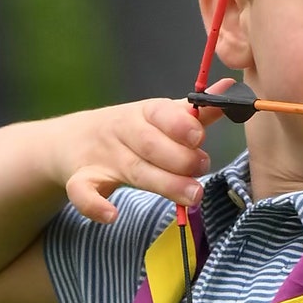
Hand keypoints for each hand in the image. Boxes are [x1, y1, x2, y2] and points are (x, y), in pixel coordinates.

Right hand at [61, 77, 235, 222]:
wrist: (72, 140)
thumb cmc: (134, 130)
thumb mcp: (162, 116)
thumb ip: (197, 111)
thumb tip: (231, 87)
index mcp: (145, 113)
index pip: (162, 113)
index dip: (181, 125)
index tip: (199, 137)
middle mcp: (123, 131)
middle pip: (152, 145)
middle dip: (181, 159)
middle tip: (203, 169)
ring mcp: (103, 157)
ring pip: (133, 170)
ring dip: (164, 183)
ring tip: (193, 196)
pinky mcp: (83, 180)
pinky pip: (83, 192)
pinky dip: (94, 204)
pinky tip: (111, 215)